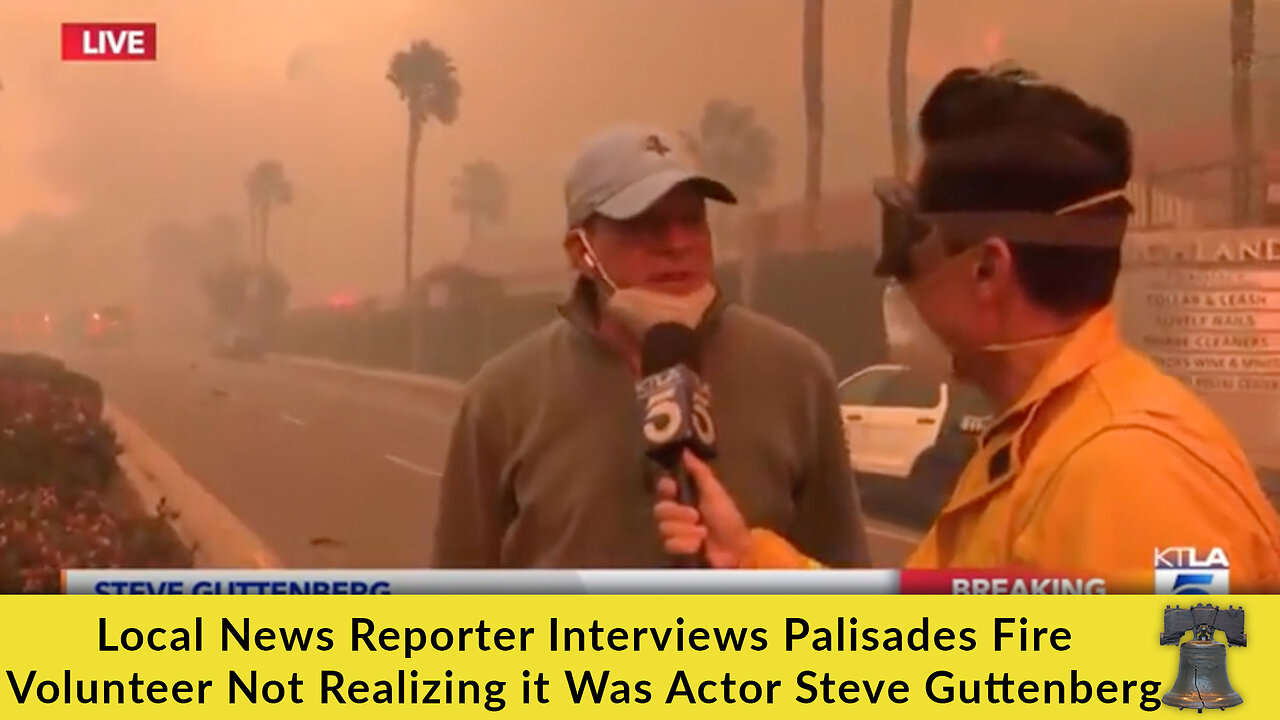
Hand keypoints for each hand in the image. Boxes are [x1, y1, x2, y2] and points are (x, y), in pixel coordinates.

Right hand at [653, 449, 751, 567]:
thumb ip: (699, 472)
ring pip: (664, 528)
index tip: (672, 487)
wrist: (736, 547)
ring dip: (685, 531)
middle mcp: (678, 513)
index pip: (665, 488)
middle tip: (696, 517)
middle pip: (660, 509)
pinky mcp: (678, 549)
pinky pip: (669, 544)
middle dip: (678, 514)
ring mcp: (677, 532)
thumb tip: (686, 451)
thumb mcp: (715, 492)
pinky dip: (685, 544)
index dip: (665, 487)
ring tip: (702, 533)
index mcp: (687, 496)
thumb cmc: (728, 517)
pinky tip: (698, 545)